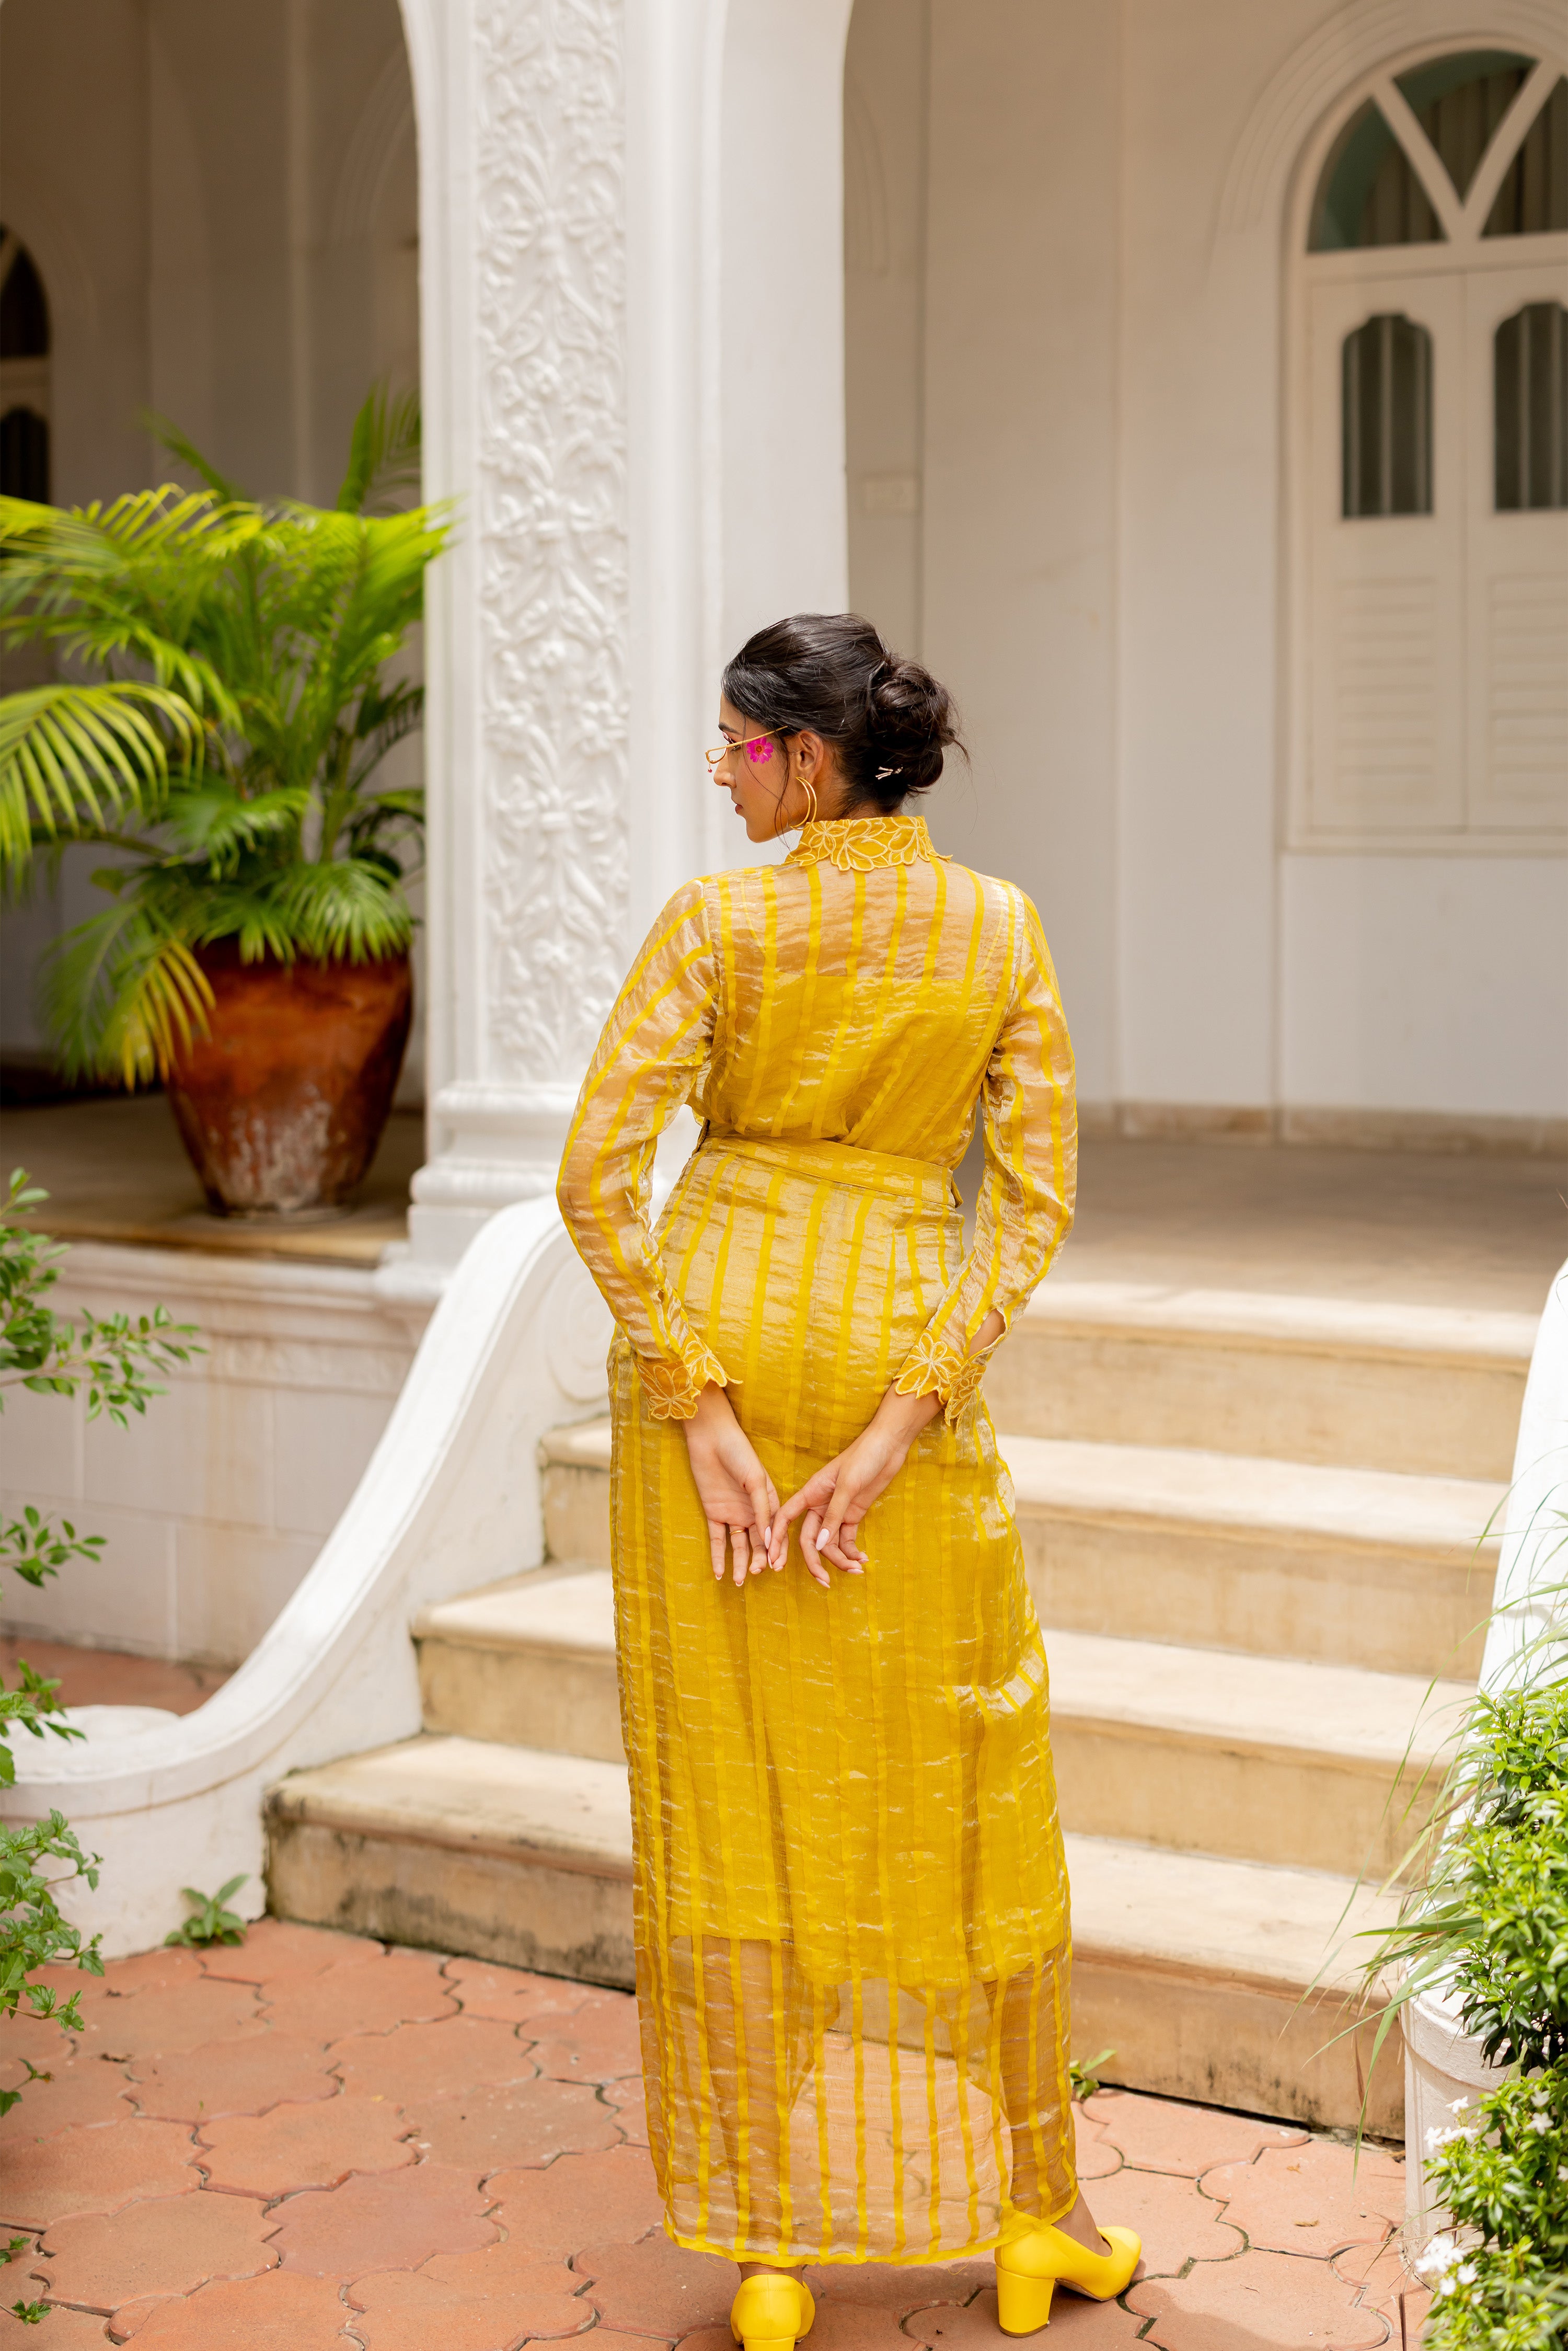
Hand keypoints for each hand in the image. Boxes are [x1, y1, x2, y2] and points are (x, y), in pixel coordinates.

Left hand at [681, 1384, 783, 1585]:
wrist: (711, 1439)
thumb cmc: (740, 1454)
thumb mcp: (755, 1481)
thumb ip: (762, 1511)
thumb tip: (767, 1540)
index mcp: (770, 1503)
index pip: (776, 1533)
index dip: (777, 1550)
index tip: (775, 1567)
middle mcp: (753, 1512)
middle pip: (757, 1543)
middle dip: (757, 1560)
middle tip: (754, 1574)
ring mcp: (733, 1513)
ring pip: (738, 1545)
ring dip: (738, 1563)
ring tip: (737, 1581)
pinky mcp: (714, 1513)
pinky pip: (717, 1539)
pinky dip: (718, 1556)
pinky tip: (719, 1573)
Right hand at [772, 1386, 939, 1586]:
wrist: (888, 1446)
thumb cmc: (863, 1458)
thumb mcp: (847, 1486)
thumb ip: (833, 1516)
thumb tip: (820, 1546)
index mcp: (810, 1493)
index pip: (786, 1518)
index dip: (777, 1539)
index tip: (774, 1562)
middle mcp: (820, 1505)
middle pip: (810, 1540)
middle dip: (816, 1563)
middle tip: (825, 1583)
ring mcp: (837, 1511)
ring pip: (830, 1544)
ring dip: (841, 1560)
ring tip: (857, 1570)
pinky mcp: (853, 1514)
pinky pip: (847, 1539)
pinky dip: (853, 1551)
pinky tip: (863, 1559)